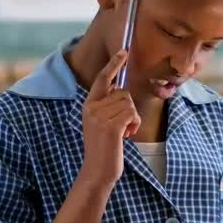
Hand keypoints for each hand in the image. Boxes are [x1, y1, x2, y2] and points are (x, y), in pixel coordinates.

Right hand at [77, 50, 141, 193]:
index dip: (114, 64)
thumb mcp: (101, 123)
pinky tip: (126, 136)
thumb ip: (107, 106)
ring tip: (123, 133)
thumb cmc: (104, 149)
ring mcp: (100, 117)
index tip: (124, 51)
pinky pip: (132, 113)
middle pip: (123, 93)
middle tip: (123, 126)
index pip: (102, 79)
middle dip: (128, 108)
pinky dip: (134, 124)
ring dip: (132, 118)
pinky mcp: (111, 126)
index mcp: (88, 106)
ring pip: (129, 103)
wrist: (97, 171)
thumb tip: (121, 89)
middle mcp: (92, 108)